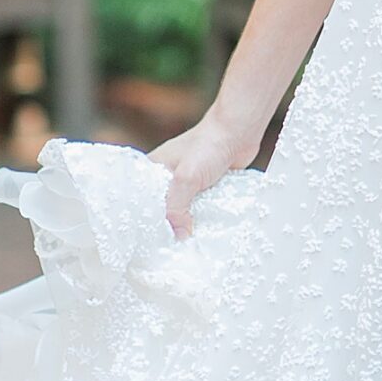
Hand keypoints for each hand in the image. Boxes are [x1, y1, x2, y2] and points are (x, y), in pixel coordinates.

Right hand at [151, 112, 262, 238]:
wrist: (239, 132)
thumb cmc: (208, 145)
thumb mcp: (186, 178)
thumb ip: (177, 208)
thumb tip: (180, 236)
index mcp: (154, 169)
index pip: (142, 200)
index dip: (146, 219)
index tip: (149, 241)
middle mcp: (169, 176)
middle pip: (164, 208)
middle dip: (169, 225)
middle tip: (171, 248)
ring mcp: (189, 182)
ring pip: (185, 210)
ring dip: (190, 223)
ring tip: (189, 247)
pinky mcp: (207, 187)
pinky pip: (203, 207)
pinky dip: (205, 217)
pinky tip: (206, 233)